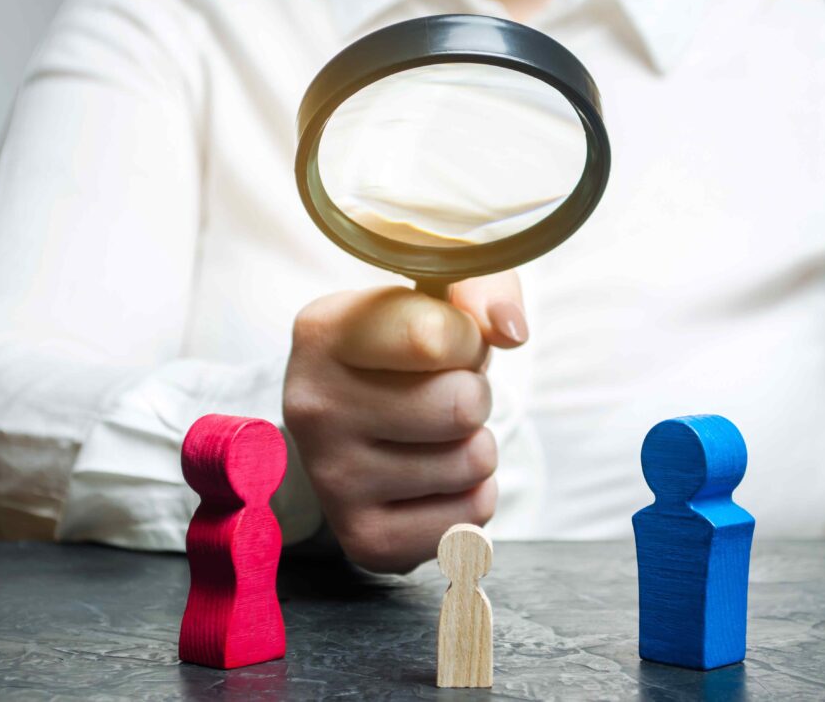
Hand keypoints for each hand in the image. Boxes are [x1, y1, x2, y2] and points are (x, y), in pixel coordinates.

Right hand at [283, 272, 527, 572]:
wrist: (347, 423)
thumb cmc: (402, 350)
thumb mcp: (431, 297)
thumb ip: (480, 286)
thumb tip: (512, 329)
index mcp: (323, 332)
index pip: (438, 336)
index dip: (469, 338)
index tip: (446, 341)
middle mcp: (313, 407)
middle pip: (463, 405)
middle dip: (475, 394)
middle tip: (441, 392)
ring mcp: (333, 479)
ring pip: (474, 461)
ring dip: (476, 444)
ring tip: (435, 434)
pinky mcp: (365, 538)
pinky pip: (472, 518)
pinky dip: (472, 496)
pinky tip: (435, 478)